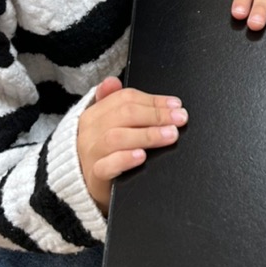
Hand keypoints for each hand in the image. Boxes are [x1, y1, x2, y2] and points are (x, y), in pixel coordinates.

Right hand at [73, 77, 187, 194]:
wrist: (86, 185)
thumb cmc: (102, 152)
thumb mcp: (105, 125)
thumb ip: (112, 103)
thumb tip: (113, 81)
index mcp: (94, 113)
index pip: (125, 99)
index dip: (153, 100)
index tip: (176, 105)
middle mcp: (90, 131)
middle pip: (124, 114)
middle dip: (156, 115)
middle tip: (179, 120)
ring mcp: (91, 153)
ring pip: (117, 138)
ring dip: (147, 135)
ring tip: (169, 135)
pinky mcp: (94, 176)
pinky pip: (107, 166)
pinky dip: (125, 159)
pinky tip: (142, 156)